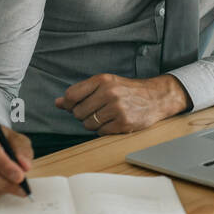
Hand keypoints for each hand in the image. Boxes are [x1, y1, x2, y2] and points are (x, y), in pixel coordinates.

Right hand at [0, 119, 33, 202]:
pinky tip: (4, 189)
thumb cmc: (1, 140)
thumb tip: (25, 166)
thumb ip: (22, 149)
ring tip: (16, 188)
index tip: (20, 176)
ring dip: (1, 190)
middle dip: (6, 183)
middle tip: (22, 187)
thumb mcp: (16, 138)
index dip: (5, 166)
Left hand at [55, 73, 189, 133]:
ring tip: (107, 115)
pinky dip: (104, 130)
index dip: (68, 104)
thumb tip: (57, 103)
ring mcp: (116, 109)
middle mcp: (109, 93)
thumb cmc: (128, 90)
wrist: (156, 97)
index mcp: (102, 80)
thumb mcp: (106, 84)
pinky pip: (101, 132)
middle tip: (97, 110)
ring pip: (88, 124)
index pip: (71, 95)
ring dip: (94, 123)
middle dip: (84, 114)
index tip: (72, 105)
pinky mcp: (123, 123)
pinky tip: (114, 122)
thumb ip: (81, 92)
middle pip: (78, 112)